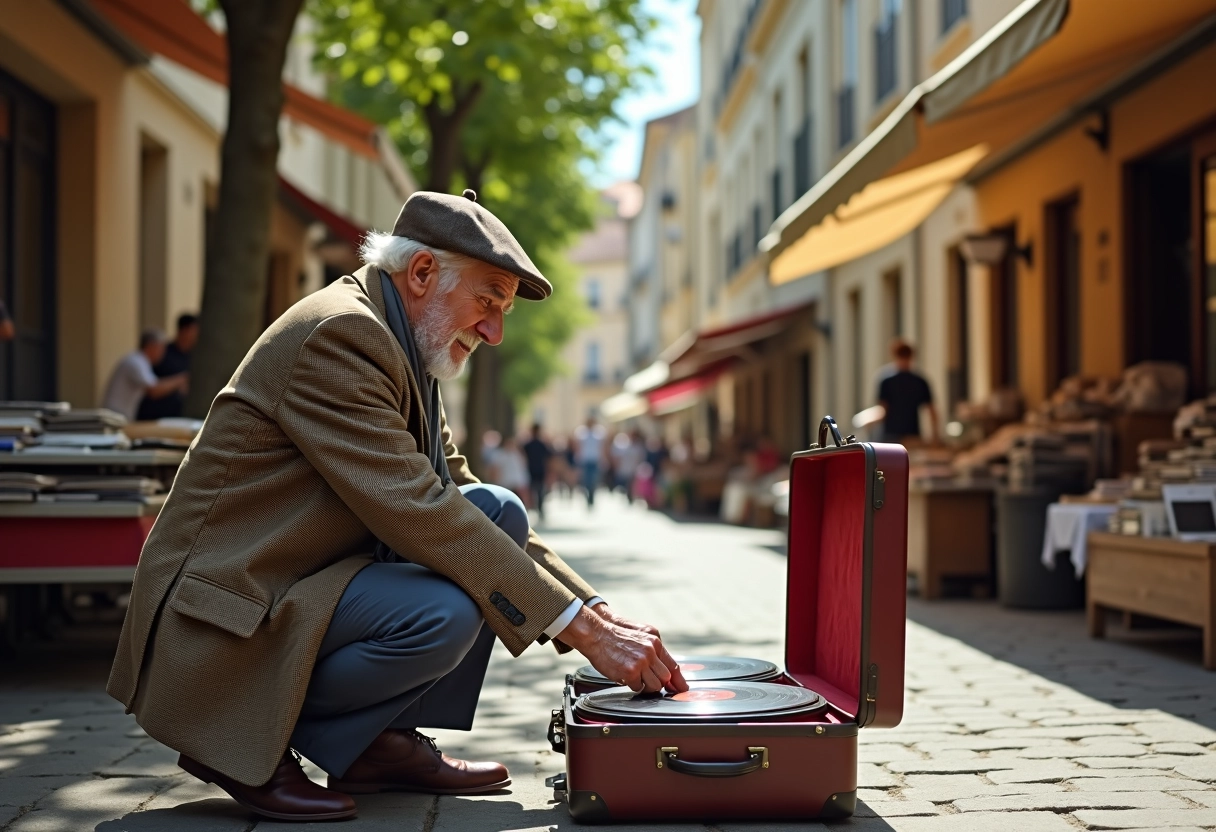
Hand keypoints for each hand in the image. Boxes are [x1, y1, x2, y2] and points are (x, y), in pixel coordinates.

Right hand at [558, 606, 687, 693]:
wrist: (596, 634)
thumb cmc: (615, 636)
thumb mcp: (641, 636)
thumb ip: (654, 650)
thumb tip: (664, 668)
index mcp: (655, 642)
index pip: (673, 665)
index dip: (678, 680)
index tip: (682, 689)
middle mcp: (651, 651)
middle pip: (665, 678)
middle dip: (658, 683)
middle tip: (648, 681)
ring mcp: (641, 662)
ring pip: (654, 686)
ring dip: (645, 686)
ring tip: (635, 678)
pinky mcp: (630, 672)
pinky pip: (638, 687)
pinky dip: (632, 685)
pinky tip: (625, 676)